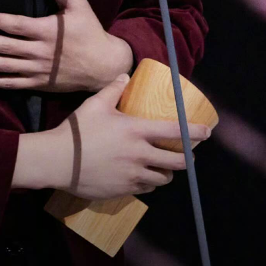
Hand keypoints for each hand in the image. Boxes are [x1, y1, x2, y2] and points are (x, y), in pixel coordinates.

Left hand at [0, 0, 133, 92]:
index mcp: (48, 32)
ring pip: (4, 67)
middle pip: (5, 47)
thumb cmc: (91, 33)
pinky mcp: (38, 84)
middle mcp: (40, 52)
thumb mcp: (80, 7)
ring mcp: (38, 70)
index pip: (17, 26)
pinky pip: (12, 84)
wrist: (104, 66)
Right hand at [40, 73, 211, 199]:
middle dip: (187, 159)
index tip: (207, 132)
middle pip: (177, 161)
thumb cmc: (77, 131)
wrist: (58, 161)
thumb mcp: (95, 105)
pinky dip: (149, 183)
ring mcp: (133, 175)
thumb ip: (113, 90)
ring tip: (164, 169)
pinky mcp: (124, 190)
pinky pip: (146, 189)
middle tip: (187, 156)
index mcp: (137, 131)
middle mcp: (140, 155)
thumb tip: (125, 76)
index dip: (195, 132)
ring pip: (163, 178)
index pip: (176, 131)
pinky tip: (144, 179)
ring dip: (167, 173)